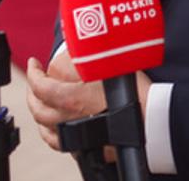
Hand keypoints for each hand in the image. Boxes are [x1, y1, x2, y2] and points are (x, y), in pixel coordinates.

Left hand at [24, 53, 150, 153]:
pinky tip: (55, 129)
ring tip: (41, 104)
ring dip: (40, 114)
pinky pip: (62, 145)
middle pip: (39, 110)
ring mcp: (78, 136)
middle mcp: (71, 119)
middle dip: (32, 94)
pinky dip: (53, 135)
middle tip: (35, 81)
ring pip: (46, 129)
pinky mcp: (89, 147)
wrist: (155, 120)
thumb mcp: (109, 62)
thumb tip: (74, 42)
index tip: (34, 63)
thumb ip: (86, 53)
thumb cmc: (136, 91)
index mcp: (73, 98)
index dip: (33, 73)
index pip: (40, 86)